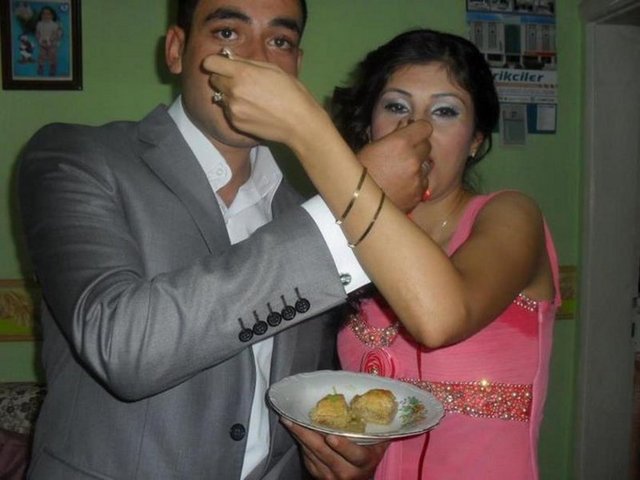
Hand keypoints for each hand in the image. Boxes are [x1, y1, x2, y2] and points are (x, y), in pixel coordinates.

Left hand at [202, 54, 328, 146]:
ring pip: (221, 96)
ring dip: (231, 94)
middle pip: (214, 79)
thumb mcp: (273, 69)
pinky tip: (254, 110)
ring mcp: (233, 109)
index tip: (224, 64)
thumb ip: (247, 62)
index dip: (216, 62)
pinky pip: (228, 111)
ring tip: (252, 98)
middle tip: (242, 81)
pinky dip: (236, 109)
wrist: (299, 123)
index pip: (210, 63)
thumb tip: (230, 58)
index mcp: (242, 73)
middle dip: (224, 77)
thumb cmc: (291, 93)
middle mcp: (233, 91)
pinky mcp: (235, 122)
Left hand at [282, 418, 387, 479]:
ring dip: (299, 437)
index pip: (355, 455)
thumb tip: (381, 404)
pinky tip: (294, 430)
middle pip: (325, 453)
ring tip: (289, 420)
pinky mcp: (318, 476)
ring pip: (313, 455)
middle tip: (294, 419)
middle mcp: (346, 472)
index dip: (343, 446)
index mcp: (364, 462)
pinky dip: (300, 443)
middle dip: (307, 435)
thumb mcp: (377, 447)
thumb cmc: (369, 457)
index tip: (331, 436)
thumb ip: (379, 431)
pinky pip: (307, 458)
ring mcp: (330, 476)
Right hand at [357, 120, 431, 212]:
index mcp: (400, 143)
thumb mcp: (371, 148)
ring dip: (417, 167)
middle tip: (403, 154)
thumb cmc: (357, 173)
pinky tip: (400, 186)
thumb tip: (405, 124)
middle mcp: (412, 159)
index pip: (425, 128)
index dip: (419, 130)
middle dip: (417, 148)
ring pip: (426, 166)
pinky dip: (415, 184)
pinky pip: (423, 184)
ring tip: (399, 173)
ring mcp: (417, 178)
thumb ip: (392, 135)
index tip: (414, 133)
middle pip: (427, 146)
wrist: (355, 203)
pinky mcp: (418, 194)